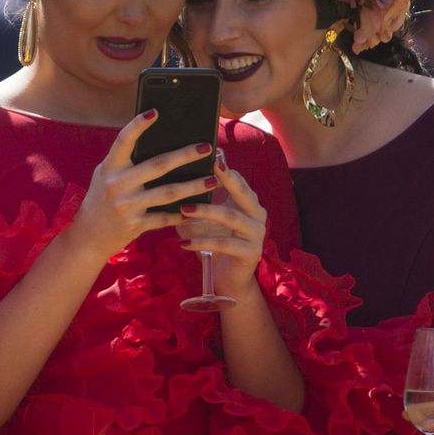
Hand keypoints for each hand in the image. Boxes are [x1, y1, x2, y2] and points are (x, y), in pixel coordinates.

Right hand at [62, 111, 215, 263]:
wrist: (88, 236)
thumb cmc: (101, 200)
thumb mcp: (106, 176)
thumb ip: (125, 161)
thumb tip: (159, 143)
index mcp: (110, 167)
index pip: (124, 141)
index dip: (138, 125)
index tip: (155, 112)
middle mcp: (117, 184)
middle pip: (158, 165)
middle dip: (185, 155)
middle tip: (207, 147)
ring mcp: (126, 206)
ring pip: (168, 193)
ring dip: (193, 186)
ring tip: (212, 180)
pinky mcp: (135, 225)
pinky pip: (164, 218)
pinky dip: (182, 214)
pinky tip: (198, 208)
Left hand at [176, 159, 267, 299]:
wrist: (229, 279)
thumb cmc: (215, 243)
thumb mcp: (208, 219)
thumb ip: (201, 200)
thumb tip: (175, 177)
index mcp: (249, 203)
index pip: (238, 181)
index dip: (225, 169)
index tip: (209, 155)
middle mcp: (258, 216)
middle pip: (243, 193)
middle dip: (225, 180)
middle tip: (207, 170)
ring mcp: (257, 235)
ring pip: (231, 218)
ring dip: (205, 212)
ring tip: (183, 209)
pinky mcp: (251, 254)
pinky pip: (224, 244)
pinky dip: (202, 242)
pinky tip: (183, 243)